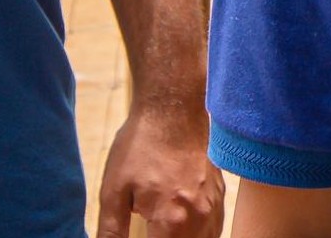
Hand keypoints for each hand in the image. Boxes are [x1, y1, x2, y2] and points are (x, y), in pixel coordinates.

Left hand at [96, 101, 223, 237]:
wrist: (173, 106)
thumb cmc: (140, 144)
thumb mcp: (113, 190)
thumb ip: (111, 231)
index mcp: (172, 220)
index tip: (139, 233)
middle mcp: (199, 217)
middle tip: (150, 231)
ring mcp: (213, 204)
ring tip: (164, 232)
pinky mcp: (220, 192)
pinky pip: (215, 228)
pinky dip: (201, 235)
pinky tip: (184, 230)